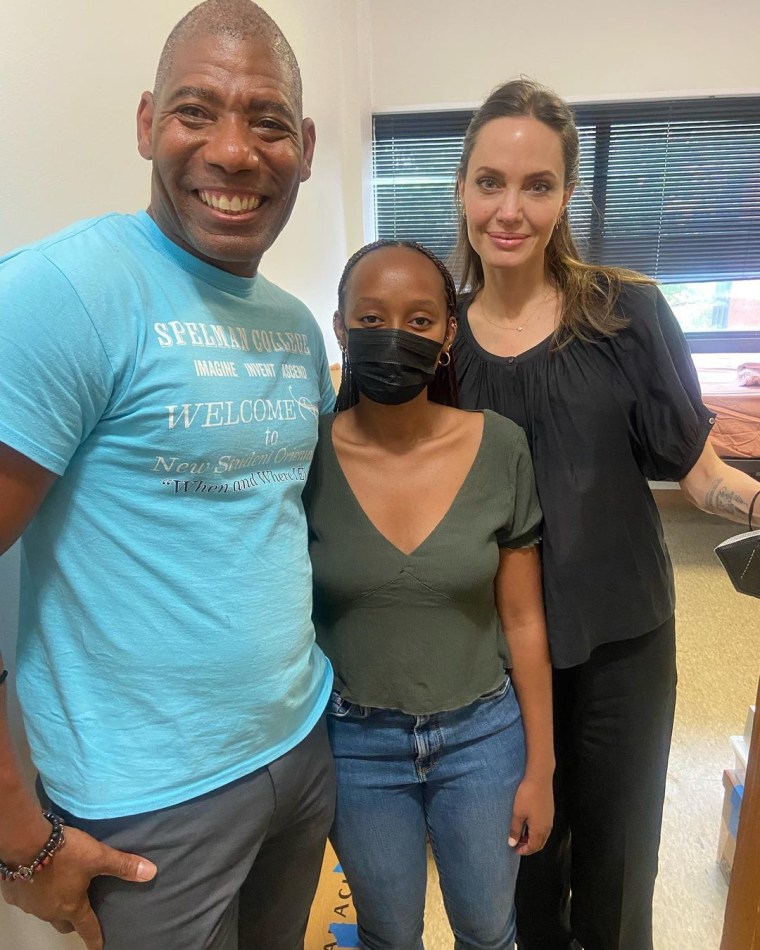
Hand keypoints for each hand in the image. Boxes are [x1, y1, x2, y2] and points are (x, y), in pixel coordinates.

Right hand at [1, 825, 155, 949]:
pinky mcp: (14, 894)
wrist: (25, 843)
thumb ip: (123, 865)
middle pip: (64, 923)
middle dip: (73, 920)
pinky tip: (37, 883)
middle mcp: (49, 912)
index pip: (87, 929)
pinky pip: (27, 900)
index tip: (99, 947)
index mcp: (71, 906)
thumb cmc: (66, 853)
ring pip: (45, 912)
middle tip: (82, 912)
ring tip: (61, 891)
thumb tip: (152, 873)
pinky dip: (35, 895)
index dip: (95, 939)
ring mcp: (30, 905)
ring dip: (54, 905)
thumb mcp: (98, 856)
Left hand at [508, 773, 553, 855]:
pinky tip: (528, 825)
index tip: (514, 850)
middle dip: (529, 846)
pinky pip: (544, 828)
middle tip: (517, 844)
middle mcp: (548, 827)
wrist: (540, 778)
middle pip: (540, 843)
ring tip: (521, 835)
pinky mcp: (550, 811)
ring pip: (543, 836)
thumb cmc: (527, 796)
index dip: (524, 851)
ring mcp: (550, 819)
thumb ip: (515, 830)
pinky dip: (536, 831)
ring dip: (533, 839)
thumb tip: (513, 844)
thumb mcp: (518, 814)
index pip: (533, 847)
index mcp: (540, 830)